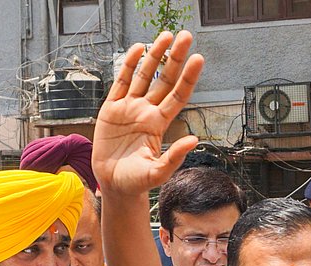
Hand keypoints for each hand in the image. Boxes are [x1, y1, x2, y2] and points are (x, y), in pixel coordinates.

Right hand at [92, 31, 202, 195]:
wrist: (112, 185)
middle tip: (186, 36)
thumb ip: (174, 157)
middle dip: (176, 58)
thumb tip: (194, 139)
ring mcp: (129, 108)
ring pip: (145, 76)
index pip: (178, 96)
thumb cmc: (135, 182)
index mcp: (159, 125)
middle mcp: (147, 112)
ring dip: (155, 56)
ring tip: (165, 36)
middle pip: (165, 79)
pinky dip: (129, 65)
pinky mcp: (112, 109)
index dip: (188, 77)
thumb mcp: (156, 173)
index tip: (198, 59)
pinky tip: (138, 49)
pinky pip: (122, 82)